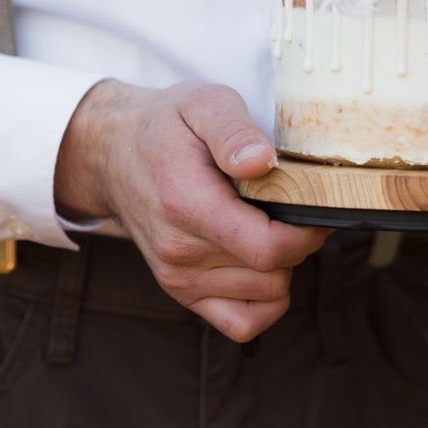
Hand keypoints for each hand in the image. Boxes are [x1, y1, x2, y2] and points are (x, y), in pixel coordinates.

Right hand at [53, 81, 328, 341]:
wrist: (113, 153)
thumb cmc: (167, 128)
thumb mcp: (203, 104)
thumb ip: (234, 131)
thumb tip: (261, 161)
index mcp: (188, 206)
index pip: (269, 248)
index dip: (308, 232)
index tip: (315, 205)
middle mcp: (179, 252)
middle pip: (274, 273)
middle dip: (300, 243)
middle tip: (292, 208)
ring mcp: (178, 278)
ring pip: (267, 296)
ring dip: (283, 266)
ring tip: (268, 227)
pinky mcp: (182, 292)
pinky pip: (244, 323)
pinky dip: (266, 301)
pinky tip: (263, 265)